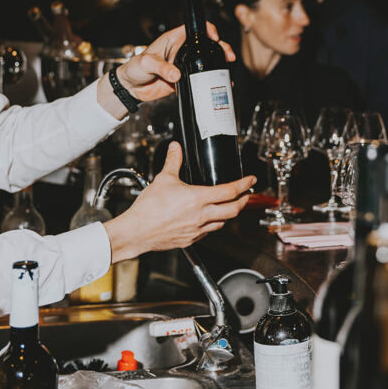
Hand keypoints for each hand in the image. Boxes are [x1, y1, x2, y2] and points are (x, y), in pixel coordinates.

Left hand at [97, 22, 236, 114]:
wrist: (130, 88)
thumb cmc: (134, 68)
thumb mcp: (146, 63)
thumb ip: (161, 67)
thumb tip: (176, 75)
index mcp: (173, 40)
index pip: (194, 29)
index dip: (207, 30)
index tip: (215, 37)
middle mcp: (181, 51)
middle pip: (205, 45)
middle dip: (220, 48)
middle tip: (228, 56)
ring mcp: (184, 65)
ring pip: (205, 62)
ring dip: (217, 66)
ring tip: (227, 73)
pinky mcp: (184, 80)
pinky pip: (199, 79)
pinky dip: (209, 82)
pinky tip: (218, 85)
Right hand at [103, 143, 254, 260]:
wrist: (137, 231)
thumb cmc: (149, 209)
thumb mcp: (164, 179)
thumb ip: (173, 161)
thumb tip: (175, 148)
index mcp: (198, 198)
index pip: (230, 190)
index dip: (244, 184)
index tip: (251, 180)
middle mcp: (201, 216)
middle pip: (233, 210)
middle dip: (244, 201)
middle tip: (247, 195)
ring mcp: (197, 230)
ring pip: (222, 222)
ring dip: (230, 214)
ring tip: (231, 207)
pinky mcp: (190, 240)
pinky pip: (208, 232)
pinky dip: (213, 225)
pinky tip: (209, 220)